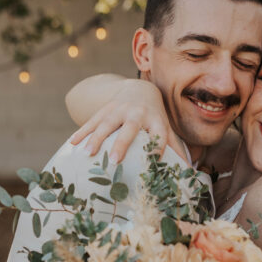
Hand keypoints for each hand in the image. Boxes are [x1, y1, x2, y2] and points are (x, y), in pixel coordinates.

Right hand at [68, 80, 185, 162]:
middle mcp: (138, 114)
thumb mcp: (166, 128)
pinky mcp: (105, 108)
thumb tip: (189, 170)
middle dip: (122, 144)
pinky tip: (72, 143)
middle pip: (130, 128)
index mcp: (155, 120)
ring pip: (107, 123)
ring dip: (96, 138)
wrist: (140, 90)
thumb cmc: (155, 117)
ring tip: (87, 153)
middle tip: (115, 160)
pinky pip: (92, 120)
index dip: (157, 146)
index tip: (153, 161)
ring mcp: (119, 110)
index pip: (158, 134)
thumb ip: (175, 148)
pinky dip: (82, 131)